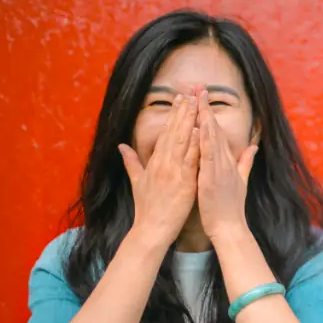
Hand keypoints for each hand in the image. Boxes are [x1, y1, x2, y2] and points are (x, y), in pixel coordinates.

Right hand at [118, 94, 199, 248]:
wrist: (151, 229)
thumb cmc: (146, 208)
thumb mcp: (137, 182)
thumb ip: (131, 162)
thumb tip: (121, 146)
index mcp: (155, 162)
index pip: (166, 133)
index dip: (174, 116)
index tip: (180, 100)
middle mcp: (163, 163)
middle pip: (175, 132)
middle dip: (183, 112)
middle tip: (190, 93)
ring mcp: (173, 172)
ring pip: (183, 142)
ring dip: (190, 122)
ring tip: (196, 104)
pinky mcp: (184, 183)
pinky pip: (191, 161)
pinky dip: (195, 146)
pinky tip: (201, 131)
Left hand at [197, 90, 258, 240]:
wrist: (230, 227)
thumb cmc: (231, 207)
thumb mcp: (241, 181)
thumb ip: (246, 162)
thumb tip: (254, 146)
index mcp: (227, 161)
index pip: (217, 132)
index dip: (209, 113)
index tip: (203, 97)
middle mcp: (224, 161)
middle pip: (214, 129)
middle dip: (206, 108)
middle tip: (199, 87)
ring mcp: (219, 168)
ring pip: (211, 137)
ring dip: (205, 117)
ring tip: (198, 98)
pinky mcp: (212, 177)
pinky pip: (207, 155)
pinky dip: (204, 139)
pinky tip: (199, 126)